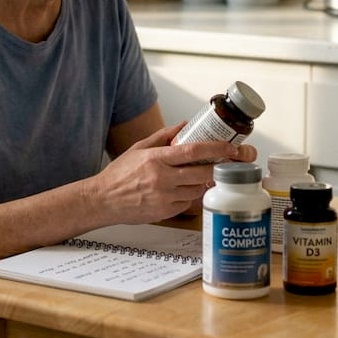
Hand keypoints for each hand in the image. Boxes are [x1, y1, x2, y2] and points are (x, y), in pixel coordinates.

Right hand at [91, 122, 256, 222]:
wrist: (103, 200)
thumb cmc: (119, 174)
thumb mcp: (139, 148)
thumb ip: (164, 136)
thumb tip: (185, 125)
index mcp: (156, 159)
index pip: (193, 151)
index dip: (217, 149)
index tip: (232, 148)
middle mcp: (162, 179)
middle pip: (202, 173)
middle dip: (221, 168)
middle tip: (234, 163)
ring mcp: (164, 198)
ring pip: (197, 189)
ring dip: (205, 181)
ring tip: (207, 173)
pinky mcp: (165, 212)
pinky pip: (187, 202)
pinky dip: (191, 194)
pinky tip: (186, 188)